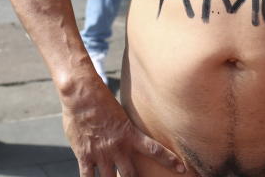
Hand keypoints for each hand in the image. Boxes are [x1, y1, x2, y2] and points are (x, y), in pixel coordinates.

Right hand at [62, 88, 184, 176]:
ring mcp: (101, 153)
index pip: (155, 150)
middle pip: (132, 174)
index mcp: (130, 134)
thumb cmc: (102, 100)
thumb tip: (132, 132)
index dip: (169, 160)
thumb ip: (126, 128)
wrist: (83, 96)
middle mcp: (118, 147)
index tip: (182, 169)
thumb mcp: (122, 114)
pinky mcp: (85, 156)